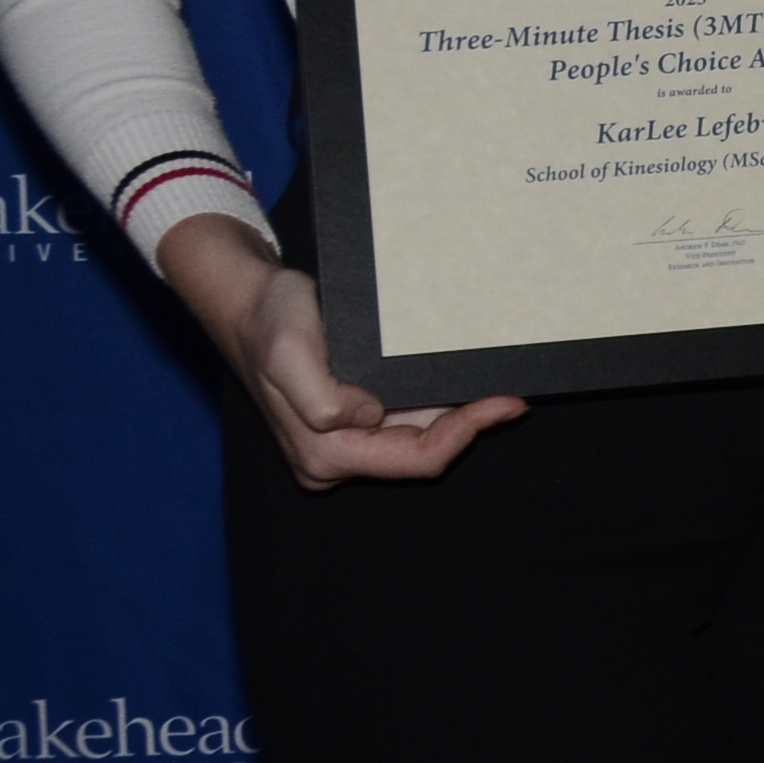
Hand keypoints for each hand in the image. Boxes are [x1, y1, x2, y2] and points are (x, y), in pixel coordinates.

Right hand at [161, 211, 526, 489]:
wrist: (252, 303)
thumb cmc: (269, 325)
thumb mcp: (289, 355)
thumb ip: (321, 398)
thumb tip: (368, 415)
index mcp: (325, 455)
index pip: (417, 459)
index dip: (466, 435)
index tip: (504, 405)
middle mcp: (339, 455)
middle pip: (425, 450)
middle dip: (470, 423)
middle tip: (512, 393)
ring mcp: (349, 437)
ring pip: (423, 432)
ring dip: (460, 411)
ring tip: (497, 384)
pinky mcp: (357, 415)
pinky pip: (411, 415)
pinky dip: (441, 399)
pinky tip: (463, 377)